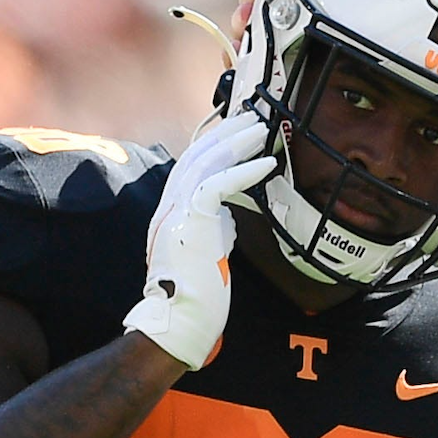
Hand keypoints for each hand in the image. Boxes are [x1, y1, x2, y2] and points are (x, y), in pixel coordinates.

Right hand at [124, 110, 276, 368]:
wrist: (180, 321)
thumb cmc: (198, 294)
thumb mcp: (207, 250)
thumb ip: (215, 226)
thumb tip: (230, 211)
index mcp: (172, 211)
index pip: (193, 165)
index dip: (216, 144)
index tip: (240, 130)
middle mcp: (169, 205)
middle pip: (197, 154)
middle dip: (227, 132)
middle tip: (254, 116)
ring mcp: (176, 212)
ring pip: (205, 162)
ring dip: (236, 142)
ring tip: (262, 128)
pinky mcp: (190, 222)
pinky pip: (218, 185)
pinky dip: (244, 171)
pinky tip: (267, 163)